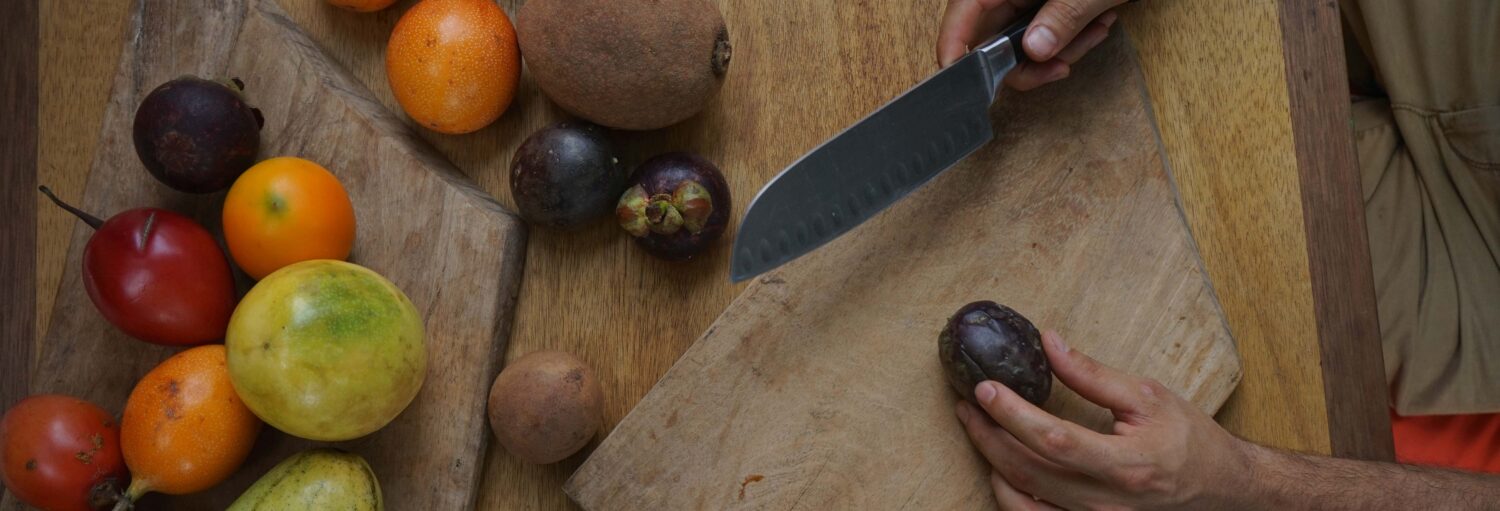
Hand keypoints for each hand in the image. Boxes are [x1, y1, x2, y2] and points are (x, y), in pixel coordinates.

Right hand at [938, 0, 1124, 89]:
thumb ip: (1064, 17)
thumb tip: (1033, 50)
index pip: (965, 10)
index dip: (954, 44)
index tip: (959, 78)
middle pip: (994, 35)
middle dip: (1031, 59)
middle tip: (1062, 66)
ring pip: (1025, 40)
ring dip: (1062, 48)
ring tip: (1097, 30)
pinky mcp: (1047, 2)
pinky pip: (1047, 31)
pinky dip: (1072, 37)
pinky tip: (1099, 22)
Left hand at [955, 331, 1252, 509]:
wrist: (1221, 489)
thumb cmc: (1188, 440)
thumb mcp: (1148, 397)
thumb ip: (1093, 374)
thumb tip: (1048, 343)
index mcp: (1126, 464)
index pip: (1055, 440)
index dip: (1013, 415)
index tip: (984, 388)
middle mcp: (1106, 503)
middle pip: (1028, 470)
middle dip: (988, 433)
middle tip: (968, 402)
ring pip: (1022, 498)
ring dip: (991, 461)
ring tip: (978, 426)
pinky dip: (1008, 491)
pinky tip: (1000, 464)